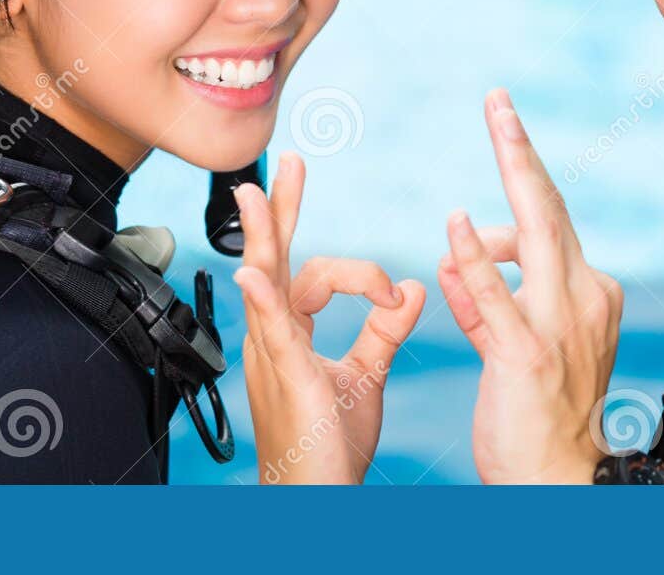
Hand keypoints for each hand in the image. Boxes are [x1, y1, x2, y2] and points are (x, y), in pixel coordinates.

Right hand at [234, 152, 425, 483]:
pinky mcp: (284, 377)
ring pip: (265, 283)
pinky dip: (262, 300)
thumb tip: (410, 288)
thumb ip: (385, 330)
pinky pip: (271, 332)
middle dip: (280, 211)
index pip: (313, 275)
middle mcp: (275, 338)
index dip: (358, 272)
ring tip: (255, 195)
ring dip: (261, 236)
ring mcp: (272, 356)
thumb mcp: (365, 376)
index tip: (394, 291)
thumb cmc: (330, 449)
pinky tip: (253, 274)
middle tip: (288, 164)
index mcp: (293, 335)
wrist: (315, 499)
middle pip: (275, 259)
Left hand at [439, 90, 622, 483]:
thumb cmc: (540, 415)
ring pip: (536, 233)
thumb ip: (485, 299)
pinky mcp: (527, 355)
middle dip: (521, 149)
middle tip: (498, 100)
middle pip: (549, 208)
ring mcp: (559, 324)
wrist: (562, 480)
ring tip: (497, 121)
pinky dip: (477, 258)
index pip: (546, 224)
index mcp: (586, 291)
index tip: (504, 123)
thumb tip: (453, 257)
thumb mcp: (515, 345)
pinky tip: (457, 224)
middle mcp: (582, 296)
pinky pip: (498, 297)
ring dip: (514, 170)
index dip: (522, 174)